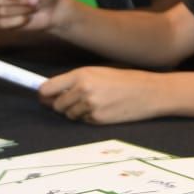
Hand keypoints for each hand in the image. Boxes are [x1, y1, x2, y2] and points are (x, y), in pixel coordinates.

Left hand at [39, 67, 163, 124]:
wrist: (150, 92)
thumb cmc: (125, 80)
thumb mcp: (99, 73)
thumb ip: (75, 81)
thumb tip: (51, 94)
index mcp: (81, 74)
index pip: (47, 89)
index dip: (44, 95)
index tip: (44, 97)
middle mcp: (83, 90)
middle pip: (56, 105)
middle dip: (63, 105)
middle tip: (78, 100)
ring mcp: (90, 106)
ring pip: (69, 115)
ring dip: (77, 111)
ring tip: (97, 102)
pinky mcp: (97, 119)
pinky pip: (84, 121)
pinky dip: (90, 117)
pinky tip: (105, 109)